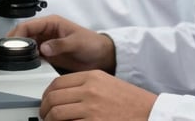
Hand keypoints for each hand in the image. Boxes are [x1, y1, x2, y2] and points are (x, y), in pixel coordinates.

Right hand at [9, 15, 115, 73]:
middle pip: (24, 34)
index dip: (18, 34)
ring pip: (26, 45)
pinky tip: (24, 65)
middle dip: (15, 43)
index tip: (13, 45)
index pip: (28, 25)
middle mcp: (46, 32)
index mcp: (52, 22)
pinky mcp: (47, 54)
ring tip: (14, 60)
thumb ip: (60, 45)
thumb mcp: (77, 42)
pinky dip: (26, 59)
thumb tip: (44, 47)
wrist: (100, 56)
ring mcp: (46, 43)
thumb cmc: (92, 44)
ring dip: (20, 51)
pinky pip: (32, 55)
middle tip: (9, 54)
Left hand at [40, 70, 156, 120]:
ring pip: (56, 114)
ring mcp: (91, 109)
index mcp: (92, 77)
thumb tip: (63, 94)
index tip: (45, 102)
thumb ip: (85, 85)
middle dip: (44, 109)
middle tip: (44, 116)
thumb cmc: (130, 101)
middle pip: (53, 98)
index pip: (57, 83)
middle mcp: (89, 90)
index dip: (46, 95)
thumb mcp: (106, 83)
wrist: (149, 113)